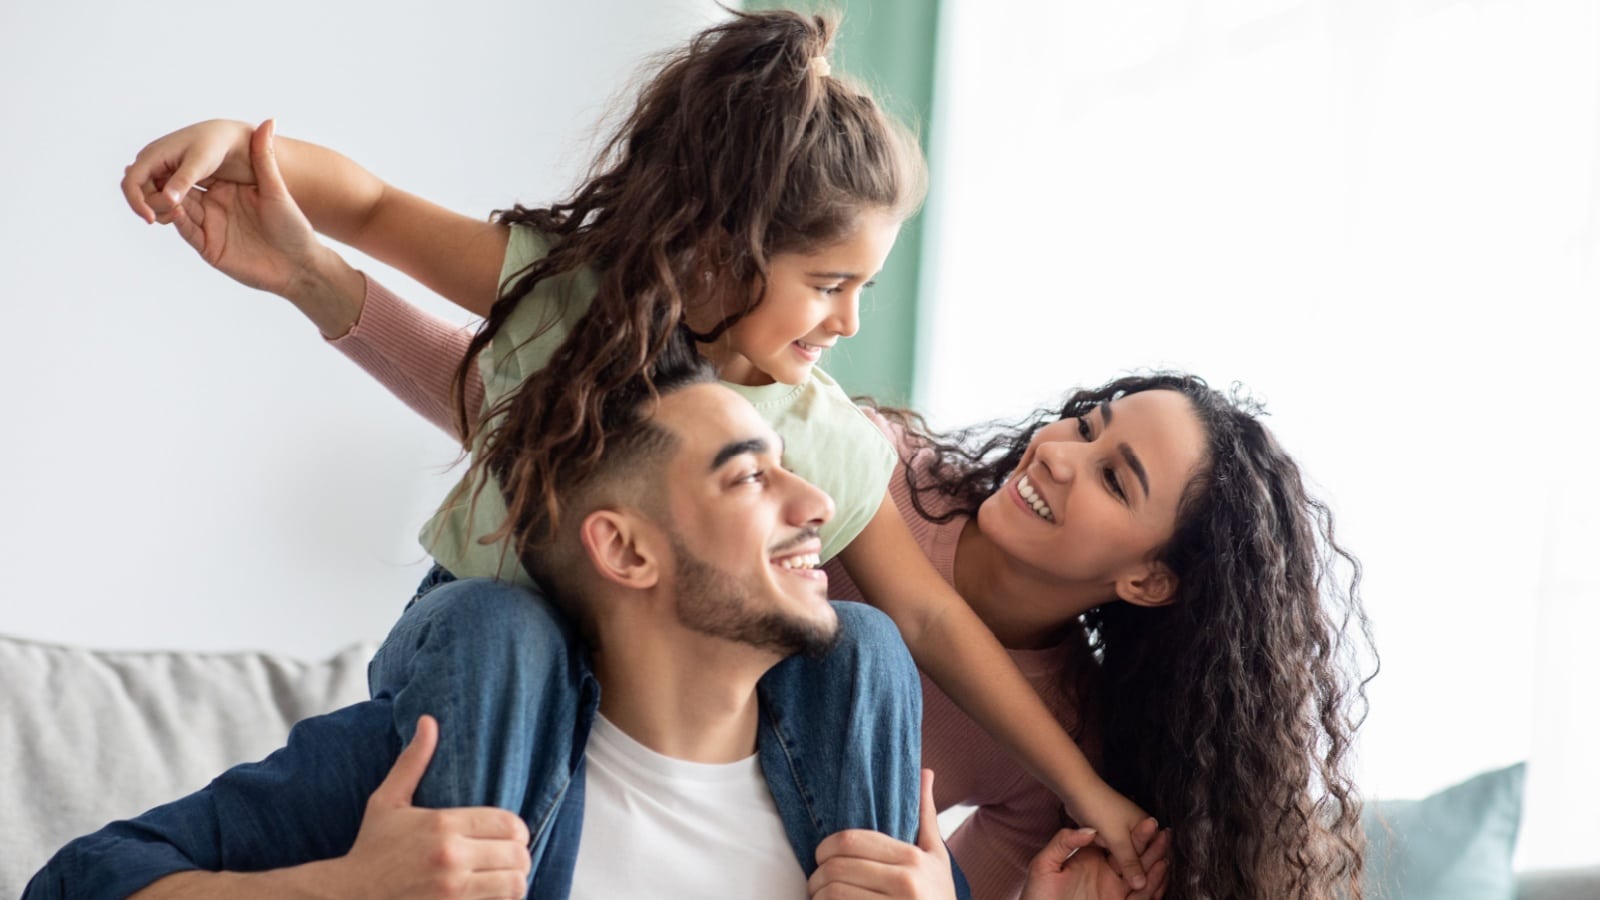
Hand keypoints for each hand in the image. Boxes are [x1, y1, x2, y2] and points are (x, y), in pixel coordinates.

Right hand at [122, 119, 255, 223]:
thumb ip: (183, 181)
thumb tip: (168, 200)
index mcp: (153, 155)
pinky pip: (162, 196)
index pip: (131, 183)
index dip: (137, 203)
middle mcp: (151, 163)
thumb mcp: (200, 163)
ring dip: (161, 209)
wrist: (228, 138)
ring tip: (181, 213)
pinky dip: (170, 206)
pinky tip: (184, 210)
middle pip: (140, 194)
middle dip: (154, 207)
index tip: (151, 220)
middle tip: (178, 214)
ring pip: (150, 198)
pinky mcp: (170, 178)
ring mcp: (159, 171)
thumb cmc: (215, 144)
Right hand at [161, 119, 363, 334]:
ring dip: (163, 200)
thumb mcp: (276, 189)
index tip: (161, 156)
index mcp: (224, 189)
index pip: (189, 175)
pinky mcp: (209, 247)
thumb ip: (265, 156)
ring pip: (175, 210)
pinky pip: (187, 230)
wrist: (301, 264)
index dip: (173, 167)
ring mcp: (210, 227)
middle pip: (174, 191)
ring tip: (161, 193)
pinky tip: (173, 209)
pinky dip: (177, 219)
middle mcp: (213, 206)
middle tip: (149, 176)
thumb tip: (270, 120)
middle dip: (158, 183)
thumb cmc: (294, 227)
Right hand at [332, 714, 532, 898]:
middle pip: (517, 854)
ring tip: (506, 876)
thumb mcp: (387, 801)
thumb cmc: (370, 848)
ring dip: (515, 879)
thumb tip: (428, 721)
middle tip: (510, 856)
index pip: (508, 823)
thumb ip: (413, 762)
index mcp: (442, 825)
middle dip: (519, 855)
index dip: (517, 829)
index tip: (511, 833)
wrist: (347, 897)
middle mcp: (451, 858)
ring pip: (514, 884)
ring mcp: (453, 891)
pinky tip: (492, 894)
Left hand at [809, 769, 954, 898]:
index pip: (851, 840)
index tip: (822, 856)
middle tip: (816, 882)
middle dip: (816, 876)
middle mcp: (906, 883)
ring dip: (817, 897)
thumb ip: (926, 816)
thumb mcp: (938, 858)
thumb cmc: (939, 897)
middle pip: (836, 868)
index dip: (826, 847)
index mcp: (914, 859)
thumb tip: (925, 771)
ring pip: (832, 895)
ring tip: (820, 898)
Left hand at [1021, 826, 1171, 899]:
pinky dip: (1149, 887)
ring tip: (1166, 855)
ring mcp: (1110, 889)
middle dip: (1152, 849)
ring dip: (1154, 867)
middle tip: (1167, 836)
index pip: (1119, 845)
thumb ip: (1064, 842)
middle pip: (1134, 859)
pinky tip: (1157, 876)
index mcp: (1092, 859)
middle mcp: (1105, 873)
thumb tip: (1088, 830)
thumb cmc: (1037, 892)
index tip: (1151, 824)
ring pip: (1139, 877)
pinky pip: (1136, 896)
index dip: (1136, 835)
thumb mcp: (1045, 863)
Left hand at [1060, 776, 1160, 890]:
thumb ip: (1130, 862)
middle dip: (1145, 872)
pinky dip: (1118, 863)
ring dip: (1130, 869)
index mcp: (1147, 826)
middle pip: (1144, 855)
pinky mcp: (1110, 833)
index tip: (1157, 889)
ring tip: (1133, 888)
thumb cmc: (1100, 808)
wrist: (1076, 791)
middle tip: (1149, 892)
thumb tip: (1141, 884)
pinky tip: (1118, 876)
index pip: (1157, 852)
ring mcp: (1123, 831)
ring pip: (1129, 855)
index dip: (1157, 870)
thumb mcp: (1117, 838)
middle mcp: (1138, 828)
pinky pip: (1117, 852)